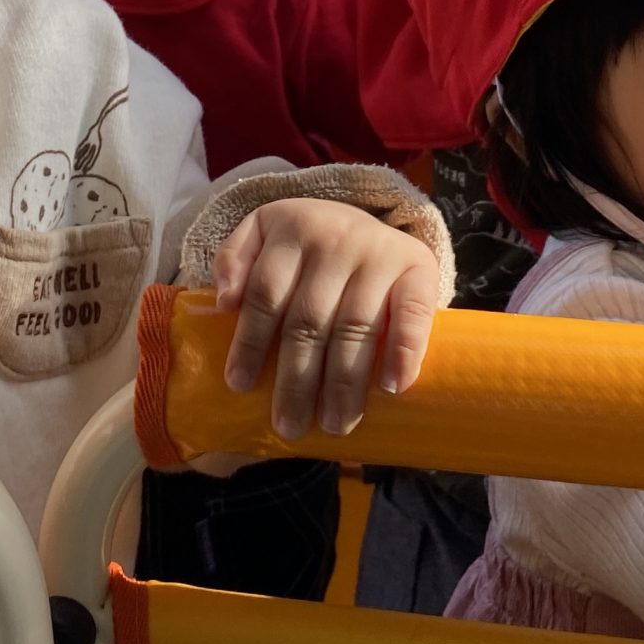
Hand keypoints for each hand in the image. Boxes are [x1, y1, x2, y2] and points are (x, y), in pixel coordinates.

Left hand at [211, 197, 438, 440]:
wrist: (372, 219)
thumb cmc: (309, 244)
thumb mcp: (264, 231)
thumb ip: (235, 258)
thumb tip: (224, 304)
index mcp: (292, 228)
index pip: (265, 293)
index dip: (251, 341)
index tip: (240, 386)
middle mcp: (336, 237)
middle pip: (309, 319)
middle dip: (296, 379)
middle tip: (289, 425)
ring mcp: (380, 252)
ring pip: (355, 327)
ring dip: (344, 382)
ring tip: (334, 424)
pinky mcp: (419, 266)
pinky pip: (412, 313)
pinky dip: (403, 350)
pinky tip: (393, 387)